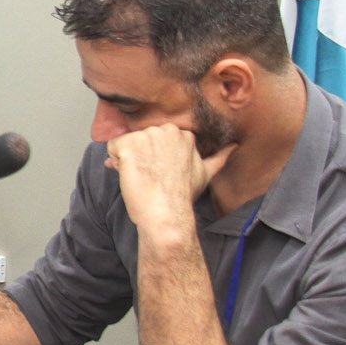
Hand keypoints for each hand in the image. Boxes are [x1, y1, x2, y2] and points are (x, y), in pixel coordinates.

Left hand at [105, 124, 234, 235]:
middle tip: (150, 176)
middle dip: (139, 155)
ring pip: (125, 142)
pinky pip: (112, 146)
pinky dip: (115, 161)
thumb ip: (219, 157)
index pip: (156, 138)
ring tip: (140, 176)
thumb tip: (234, 145)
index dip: (152, 156)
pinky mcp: (128, 144)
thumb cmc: (182, 196)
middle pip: (140, 138)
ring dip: (126, 159)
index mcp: (183, 134)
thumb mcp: (205, 173)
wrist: (166, 214)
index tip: (159, 172)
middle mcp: (166, 130)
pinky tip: (128, 174)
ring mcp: (147, 136)